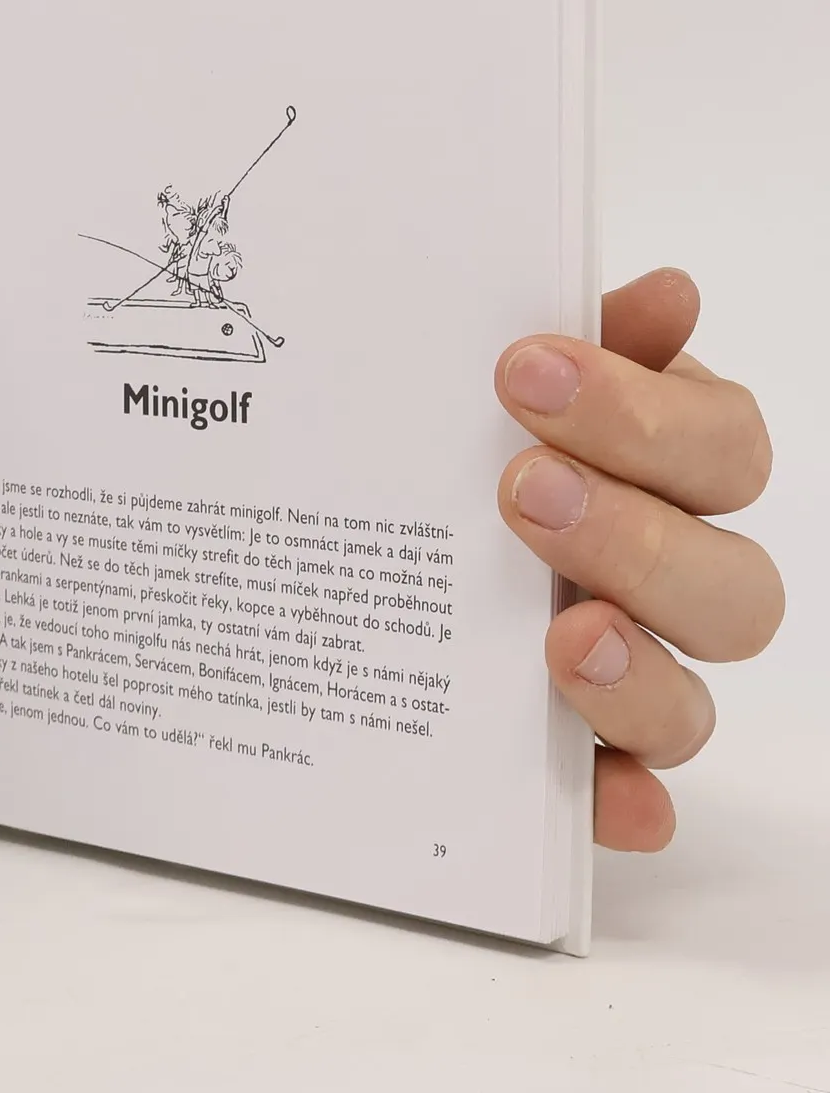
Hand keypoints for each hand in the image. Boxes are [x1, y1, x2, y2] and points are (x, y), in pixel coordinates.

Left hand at [496, 268, 779, 850]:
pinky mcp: (582, 757)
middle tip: (521, 489)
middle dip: (632, 536)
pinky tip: (593, 789)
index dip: (640, 411)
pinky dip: (618, 798)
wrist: (362, 517)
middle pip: (730, 584)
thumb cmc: (456, 434)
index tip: (521, 370)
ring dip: (637, 671)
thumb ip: (571, 335)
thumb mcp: (490, 374)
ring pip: (691, 700)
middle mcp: (669, 573)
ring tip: (561, 635)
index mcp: (663, 464)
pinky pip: (628, 797)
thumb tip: (665, 294)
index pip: (719, 443)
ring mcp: (633, 672)